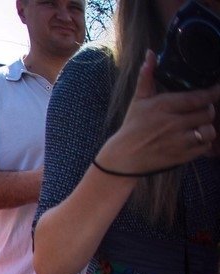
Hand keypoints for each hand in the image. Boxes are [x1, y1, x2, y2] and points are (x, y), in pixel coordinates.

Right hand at [98, 50, 218, 172]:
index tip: (217, 88)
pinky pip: (204, 147)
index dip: (213, 92)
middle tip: (200, 111)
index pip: (199, 97)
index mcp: (163, 106)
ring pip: (209, 131)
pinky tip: (193, 140)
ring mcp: (178, 141)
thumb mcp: (138, 100)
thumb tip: (150, 54)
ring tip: (198, 126)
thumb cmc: (132, 127)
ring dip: (207, 128)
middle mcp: (172, 123)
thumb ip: (147, 77)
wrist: (123, 158)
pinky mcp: (181, 156)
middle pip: (207, 113)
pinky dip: (203, 143)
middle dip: (207, 111)